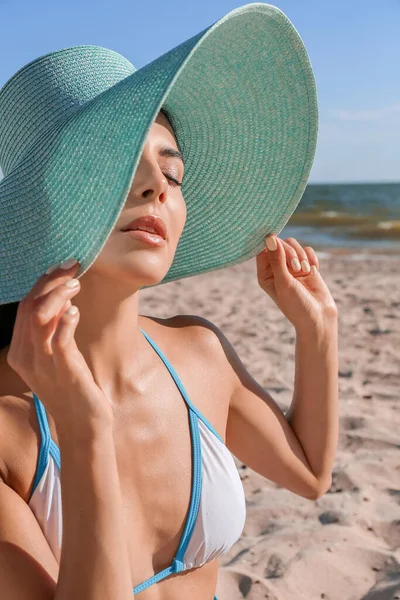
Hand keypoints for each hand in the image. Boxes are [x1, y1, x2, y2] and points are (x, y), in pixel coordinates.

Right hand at [6, 261, 112, 428]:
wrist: (82, 423)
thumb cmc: (71, 385)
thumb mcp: (54, 356)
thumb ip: (52, 329)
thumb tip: (61, 296)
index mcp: (19, 352)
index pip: (24, 307)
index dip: (42, 282)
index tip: (61, 267)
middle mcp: (26, 358)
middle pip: (31, 308)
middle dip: (51, 282)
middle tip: (72, 267)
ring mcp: (44, 366)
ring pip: (42, 319)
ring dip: (60, 295)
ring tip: (76, 283)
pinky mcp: (65, 372)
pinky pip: (61, 341)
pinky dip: (67, 321)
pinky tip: (76, 311)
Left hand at [255, 236, 337, 333]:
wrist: (319, 317)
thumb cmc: (296, 305)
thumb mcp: (284, 283)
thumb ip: (277, 260)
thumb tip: (270, 238)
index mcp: (265, 274)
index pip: (263, 249)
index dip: (272, 245)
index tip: (281, 249)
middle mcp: (276, 269)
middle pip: (280, 244)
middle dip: (290, 253)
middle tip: (296, 267)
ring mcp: (292, 267)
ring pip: (293, 244)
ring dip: (301, 255)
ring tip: (305, 271)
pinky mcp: (306, 266)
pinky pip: (307, 250)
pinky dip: (311, 258)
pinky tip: (313, 270)